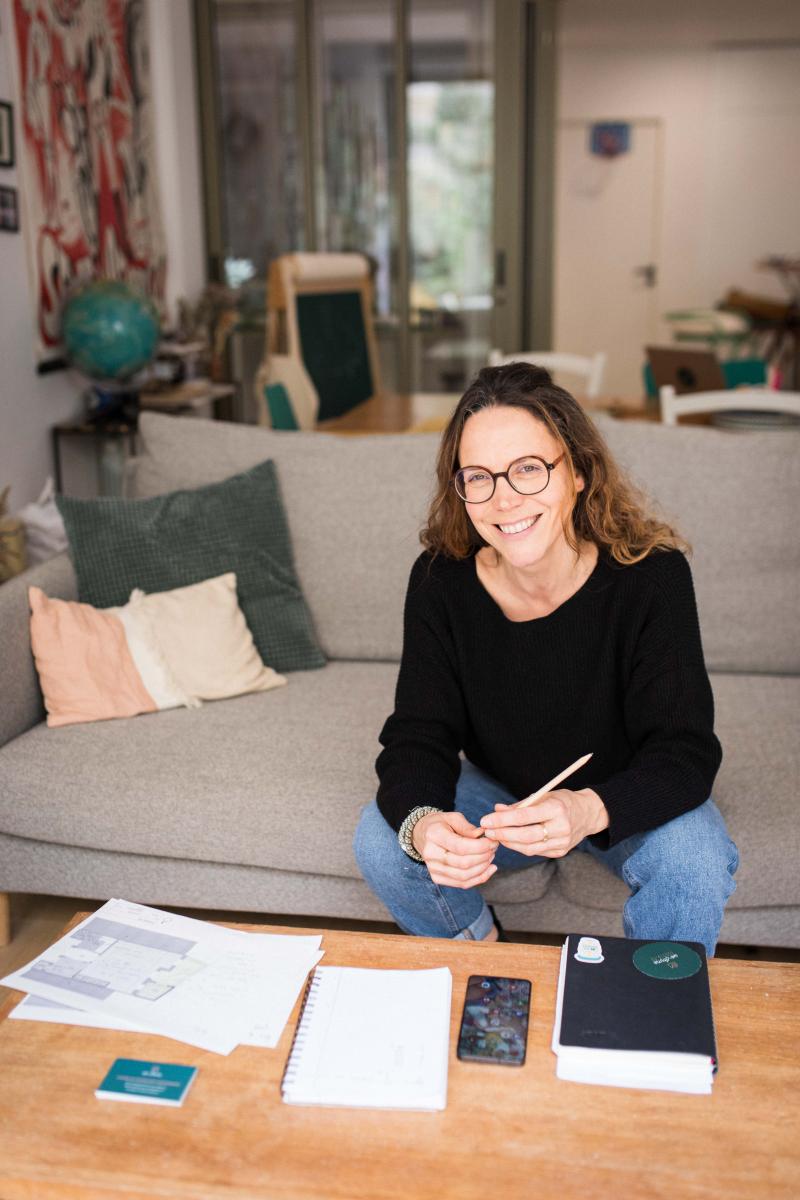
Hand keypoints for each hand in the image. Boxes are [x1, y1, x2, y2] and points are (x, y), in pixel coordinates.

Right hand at [412, 811, 497, 888]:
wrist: (422, 834)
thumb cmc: (440, 824)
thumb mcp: (452, 817)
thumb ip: (468, 827)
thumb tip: (483, 836)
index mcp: (434, 835)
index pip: (460, 846)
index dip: (480, 846)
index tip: (492, 841)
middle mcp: (431, 855)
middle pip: (463, 863)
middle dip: (484, 856)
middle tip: (494, 847)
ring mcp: (433, 869)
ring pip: (464, 876)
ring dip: (483, 868)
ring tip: (491, 856)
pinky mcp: (437, 878)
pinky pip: (462, 884)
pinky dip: (479, 878)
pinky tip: (489, 869)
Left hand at [479, 788, 608, 857]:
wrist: (588, 814)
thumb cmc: (561, 801)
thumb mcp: (542, 796)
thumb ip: (519, 805)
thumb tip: (496, 810)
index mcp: (556, 809)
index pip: (524, 816)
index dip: (503, 819)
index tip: (486, 819)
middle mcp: (561, 827)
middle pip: (525, 836)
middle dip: (502, 834)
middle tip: (487, 831)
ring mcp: (562, 842)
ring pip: (529, 848)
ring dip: (509, 843)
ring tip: (495, 836)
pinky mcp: (560, 851)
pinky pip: (535, 851)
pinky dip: (520, 847)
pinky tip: (510, 841)